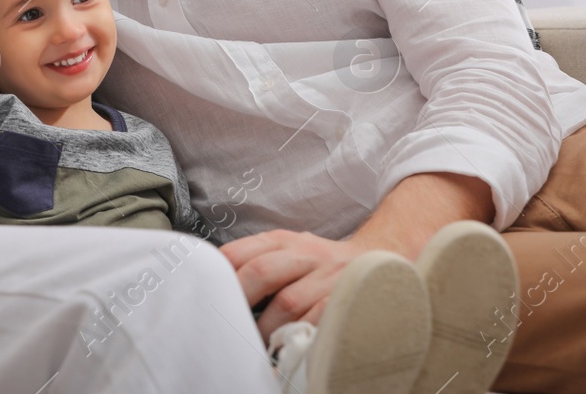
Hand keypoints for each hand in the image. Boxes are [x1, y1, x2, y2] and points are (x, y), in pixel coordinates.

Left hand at [219, 229, 368, 341]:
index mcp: (283, 240)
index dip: (219, 276)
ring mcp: (326, 276)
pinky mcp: (343, 299)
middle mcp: (304, 253)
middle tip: (227, 324)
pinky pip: (314, 320)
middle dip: (239, 301)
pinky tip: (285, 344)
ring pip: (286, 302)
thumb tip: (216, 285)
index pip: (239, 252)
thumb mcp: (288, 250)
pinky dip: (295, 335)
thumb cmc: (320, 263)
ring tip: (255, 342)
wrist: (378, 258)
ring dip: (266, 328)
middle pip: (261, 272)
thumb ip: (256, 261)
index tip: (207, 297)